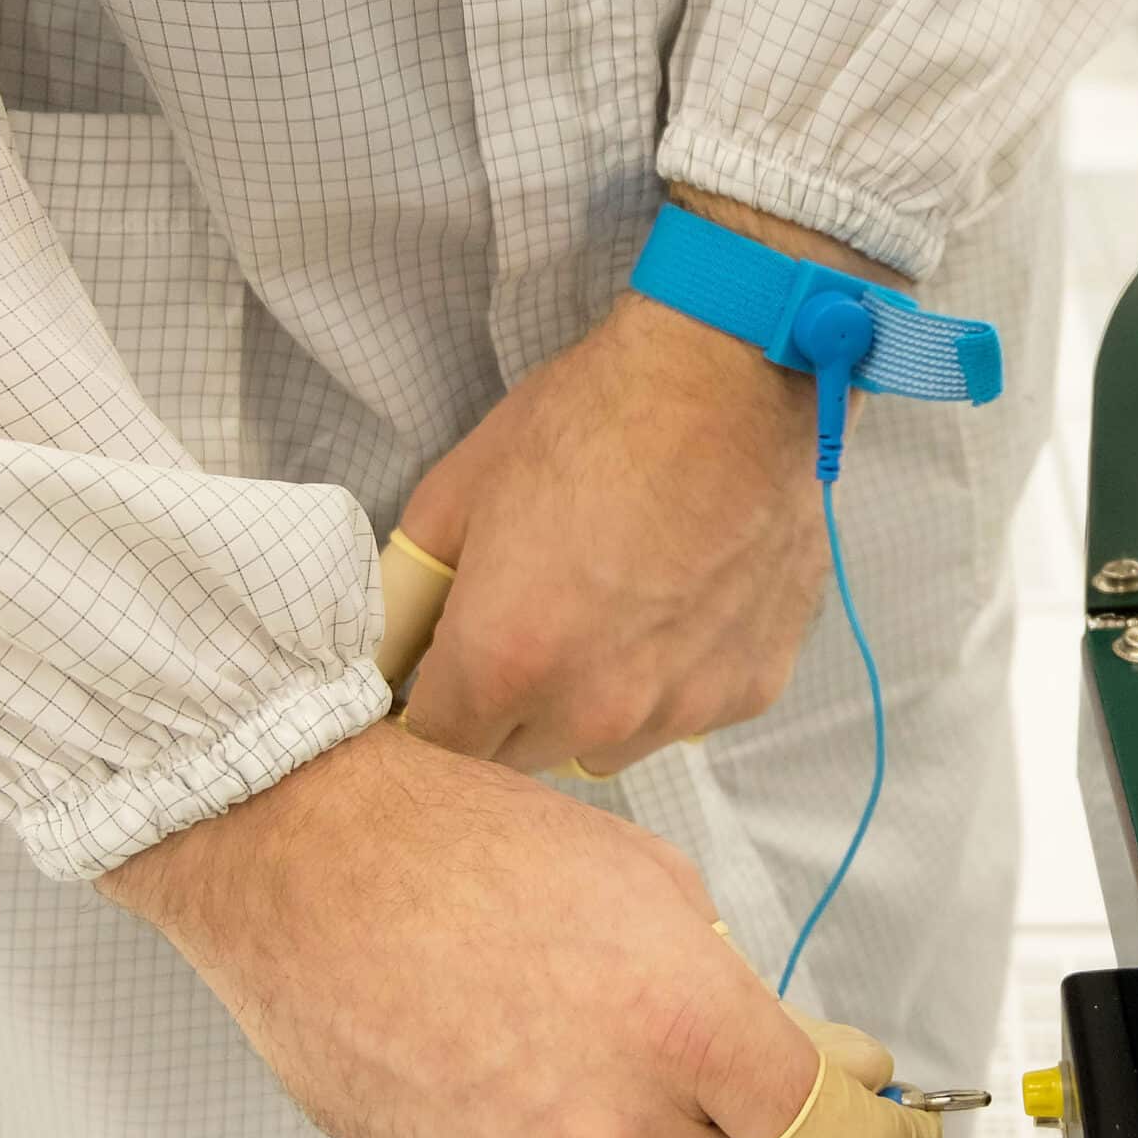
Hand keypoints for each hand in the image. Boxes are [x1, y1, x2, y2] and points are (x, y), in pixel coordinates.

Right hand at [98, 721, 936, 1137]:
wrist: (304, 861)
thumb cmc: (464, 845)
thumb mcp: (650, 882)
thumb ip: (742, 989)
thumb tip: (817, 1057)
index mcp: (688, 1029)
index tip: (893, 1131)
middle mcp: (619, 1125)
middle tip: (771, 1091)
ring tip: (651, 1088)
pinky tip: (557, 1091)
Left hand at [397, 189, 897, 776]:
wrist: (731, 378)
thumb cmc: (592, 418)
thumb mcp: (459, 490)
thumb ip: (410, 592)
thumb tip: (391, 650)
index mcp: (504, 661)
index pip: (436, 749)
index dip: (430, 711)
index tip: (439, 678)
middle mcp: (593, 708)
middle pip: (518, 759)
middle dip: (506, 712)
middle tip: (526, 629)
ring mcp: (679, 709)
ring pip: (604, 749)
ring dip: (590, 706)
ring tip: (609, 616)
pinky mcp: (746, 692)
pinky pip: (682, 717)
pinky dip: (669, 681)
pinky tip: (677, 603)